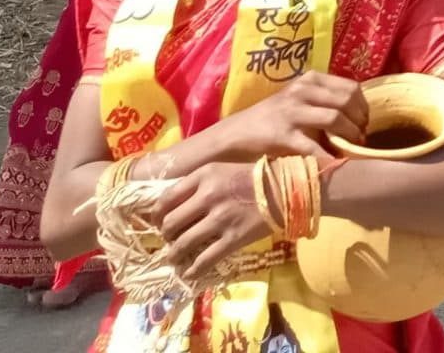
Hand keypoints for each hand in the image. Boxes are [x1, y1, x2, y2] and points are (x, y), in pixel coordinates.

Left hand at [150, 159, 272, 280]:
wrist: (286, 190)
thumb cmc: (253, 177)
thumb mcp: (222, 170)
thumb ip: (198, 183)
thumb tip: (173, 205)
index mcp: (204, 176)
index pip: (166, 198)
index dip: (157, 215)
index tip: (158, 222)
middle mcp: (208, 196)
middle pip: (170, 223)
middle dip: (165, 235)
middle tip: (169, 240)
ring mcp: (220, 219)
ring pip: (183, 244)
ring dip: (174, 255)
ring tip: (174, 259)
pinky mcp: (233, 238)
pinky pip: (204, 260)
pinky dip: (192, 270)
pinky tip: (189, 273)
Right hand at [201, 73, 367, 163]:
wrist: (235, 135)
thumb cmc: (272, 120)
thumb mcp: (298, 102)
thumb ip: (323, 103)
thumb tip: (357, 119)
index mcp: (309, 80)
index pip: (351, 87)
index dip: (363, 107)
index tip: (364, 123)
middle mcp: (302, 90)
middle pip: (347, 100)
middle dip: (360, 122)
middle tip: (360, 138)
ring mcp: (292, 111)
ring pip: (335, 118)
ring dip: (349, 137)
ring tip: (350, 149)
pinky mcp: (283, 135)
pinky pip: (314, 146)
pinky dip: (328, 156)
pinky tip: (333, 164)